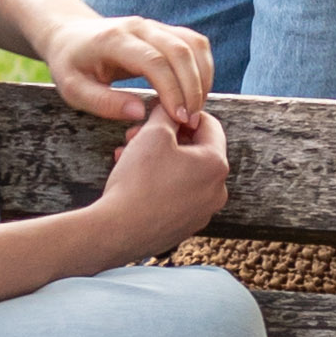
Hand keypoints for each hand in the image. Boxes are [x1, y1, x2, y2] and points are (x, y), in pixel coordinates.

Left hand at [44, 7, 214, 130]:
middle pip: (180, 51)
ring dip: (202, 79)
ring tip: (194, 110)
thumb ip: (103, 102)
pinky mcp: (165, 30)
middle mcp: (139, 27)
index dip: (171, 90)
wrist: (70, 34)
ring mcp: (155, 26)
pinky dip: (203, 68)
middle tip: (190, 122)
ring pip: (194, 45)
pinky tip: (196, 93)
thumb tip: (139, 112)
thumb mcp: (73, 89)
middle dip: (192, 89)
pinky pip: (195, 44)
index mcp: (115, 40)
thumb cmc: (71, 64)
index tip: (177, 119)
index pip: (154, 61)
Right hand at [85, 98, 235, 259]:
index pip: (209, 125)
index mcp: (216, 164)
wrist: (118, 230)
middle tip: (137, 134)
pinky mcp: (185, 227)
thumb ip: (167, 113)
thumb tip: (172, 105)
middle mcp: (217, 190)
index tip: (161, 113)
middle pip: (196, 151)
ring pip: (184, 174)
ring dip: (160, 160)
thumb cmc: (138, 180)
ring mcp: (202, 212)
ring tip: (128, 155)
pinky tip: (135, 179)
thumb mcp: (153, 133)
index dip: (183, 113)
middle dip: (167, 138)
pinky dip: (160, 183)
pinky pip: (177, 196)